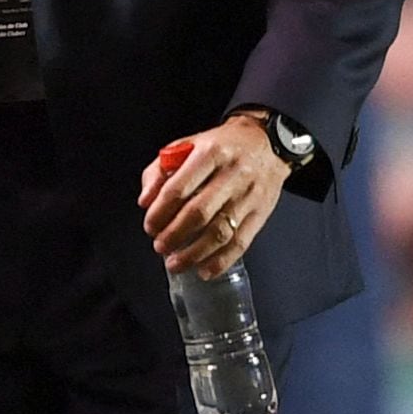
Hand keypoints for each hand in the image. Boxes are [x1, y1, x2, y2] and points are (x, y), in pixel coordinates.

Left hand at [137, 113, 288, 279]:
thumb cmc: (221, 146)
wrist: (267, 143)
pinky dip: (221, 261)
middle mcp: (233, 174)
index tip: (149, 225)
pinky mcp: (262, 213)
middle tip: (159, 246)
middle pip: (199, 213)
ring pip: (220, 232)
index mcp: (210, 153)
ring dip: (194, 253)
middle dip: (174, 235)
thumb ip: (160, 170)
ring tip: (175, 263)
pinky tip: (204, 270)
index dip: (160, 211)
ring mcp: (249, 195)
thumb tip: (145, 201)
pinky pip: (241, 242)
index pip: (179, 187)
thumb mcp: (188, 145)